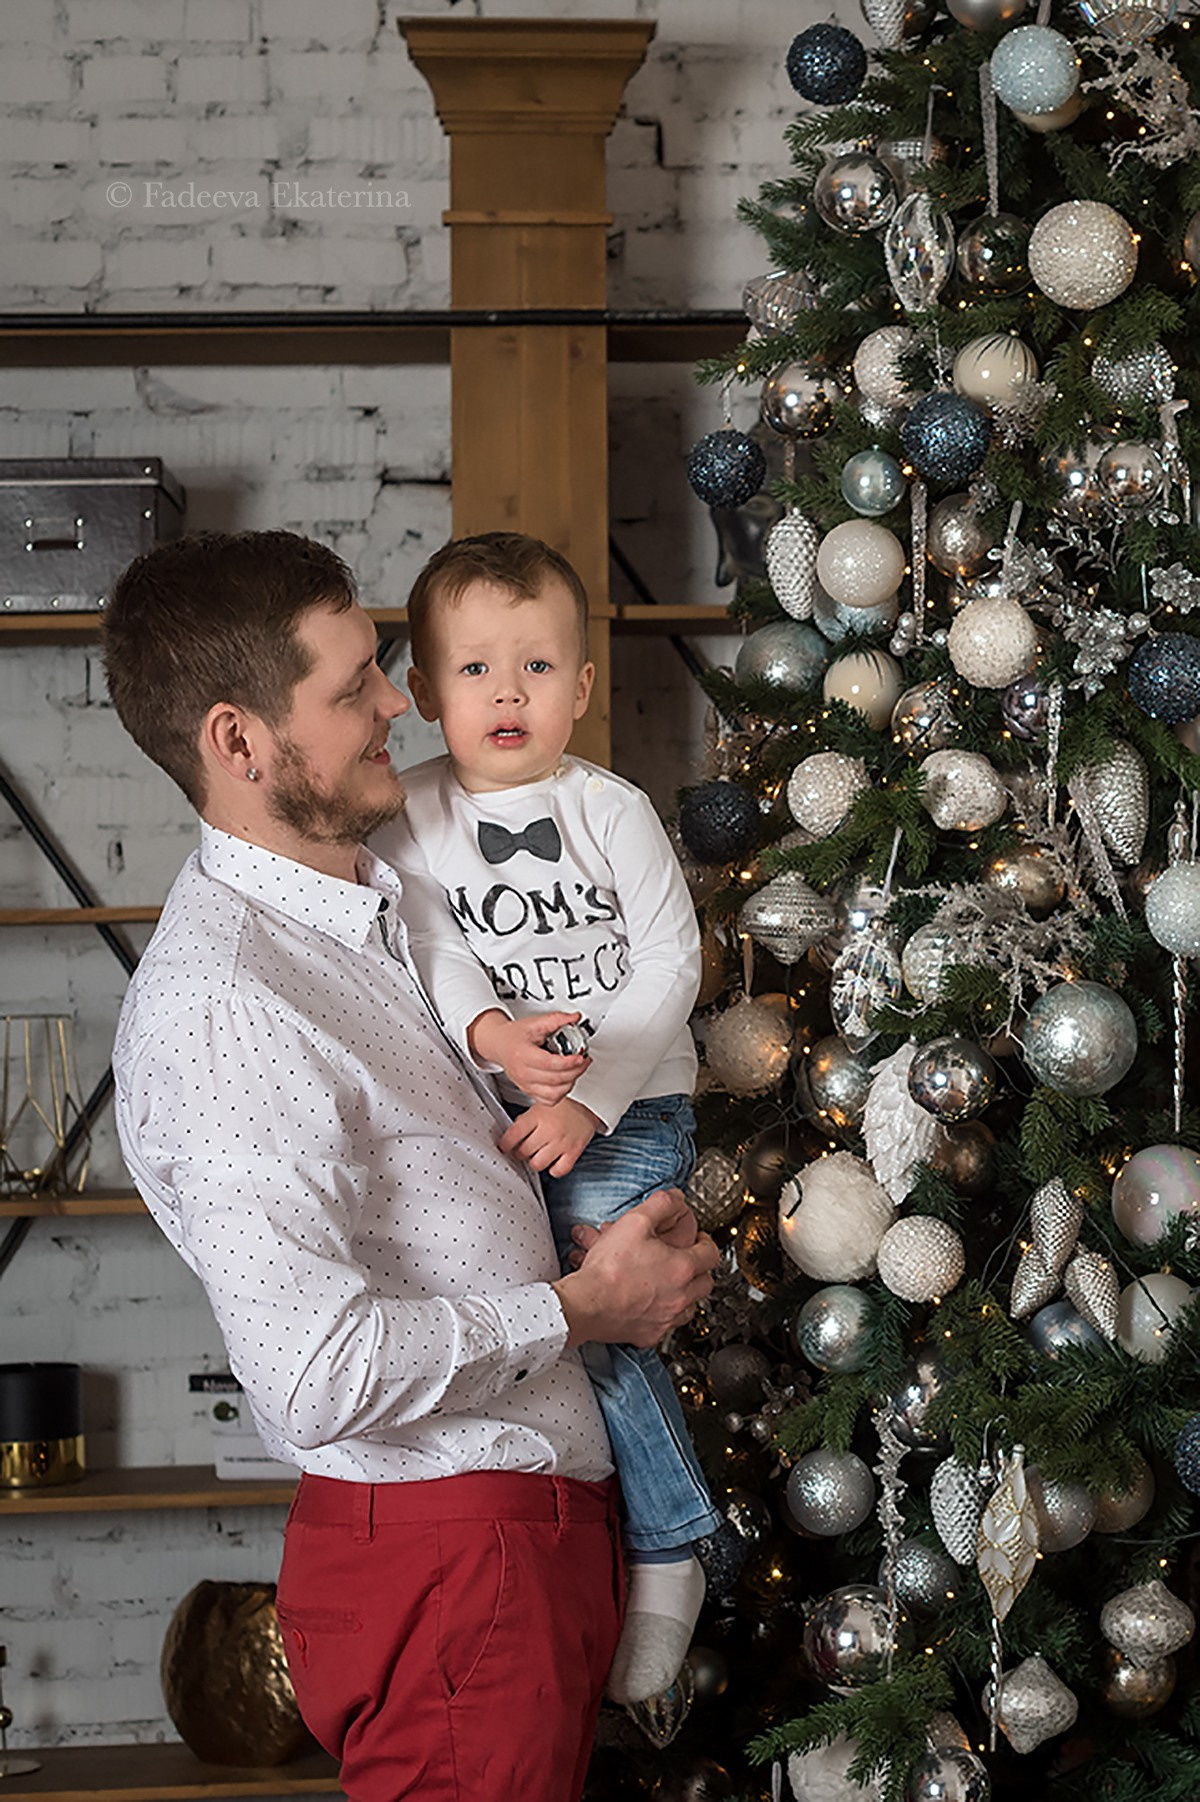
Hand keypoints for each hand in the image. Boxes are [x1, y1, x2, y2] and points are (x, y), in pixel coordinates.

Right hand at [467, 1008, 588, 1104]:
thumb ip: (556, 1019)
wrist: (500, 1045)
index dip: (568, 1062)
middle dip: (575, 1071)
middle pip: (555, 1079)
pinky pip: (549, 1101)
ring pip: (554, 1094)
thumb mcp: (535, 1022)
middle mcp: (523, 1073)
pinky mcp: (529, 1092)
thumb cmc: (515, 1036)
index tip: (581, 1056)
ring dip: (570, 1083)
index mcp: (523, 1054)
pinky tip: (565, 1082)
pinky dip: (561, 1094)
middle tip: (584, 1060)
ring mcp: (525, 1085)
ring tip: (576, 1070)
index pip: (549, 1063)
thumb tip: (574, 1018)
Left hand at [500, 1096, 600, 1176]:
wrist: (591, 1099)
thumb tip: (511, 1137)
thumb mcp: (540, 1104)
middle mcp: (548, 1130)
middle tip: (521, 1150)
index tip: (503, 1147)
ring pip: (538, 1164)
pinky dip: (554, 1169)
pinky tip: (553, 1162)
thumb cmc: (565, 1102)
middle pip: (523, 1151)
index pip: (513, 1135)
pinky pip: (559, 1170)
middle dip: (519, 1152)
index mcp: (537, 1116)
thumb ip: (526, 1120)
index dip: (505, 1144)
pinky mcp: (574, 1151)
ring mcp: (561, 1142)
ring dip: (534, 1161)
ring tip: (536, 1155)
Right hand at [551, 1190, 718, 1348]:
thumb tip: (675, 1198)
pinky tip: (652, 1305)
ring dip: (686, 1294)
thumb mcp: (635, 1221)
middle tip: (690, 1260)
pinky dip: (664, 1315)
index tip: (700, 1239)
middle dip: (700, 1270)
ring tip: (674, 1283)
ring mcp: (666, 1319)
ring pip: (690, 1308)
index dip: (707, 1242)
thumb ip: (660, 1205)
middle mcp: (680, 1297)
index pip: (711, 1254)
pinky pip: (666, 1326)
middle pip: (706, 1283)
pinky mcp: (649, 1335)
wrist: (586, 1304)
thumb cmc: (608, 1269)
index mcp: (682, 1268)